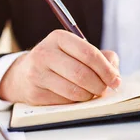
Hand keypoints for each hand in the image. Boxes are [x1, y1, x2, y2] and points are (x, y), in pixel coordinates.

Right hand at [0, 30, 120, 104]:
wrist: (23, 74)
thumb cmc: (60, 62)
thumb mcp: (77, 51)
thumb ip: (101, 57)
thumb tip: (115, 73)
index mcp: (59, 38)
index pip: (89, 54)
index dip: (106, 69)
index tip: (116, 80)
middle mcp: (45, 53)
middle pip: (82, 73)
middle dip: (99, 85)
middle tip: (105, 89)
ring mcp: (37, 73)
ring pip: (74, 90)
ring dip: (89, 95)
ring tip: (92, 93)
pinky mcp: (34, 93)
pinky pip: (64, 101)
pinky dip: (76, 102)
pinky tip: (77, 96)